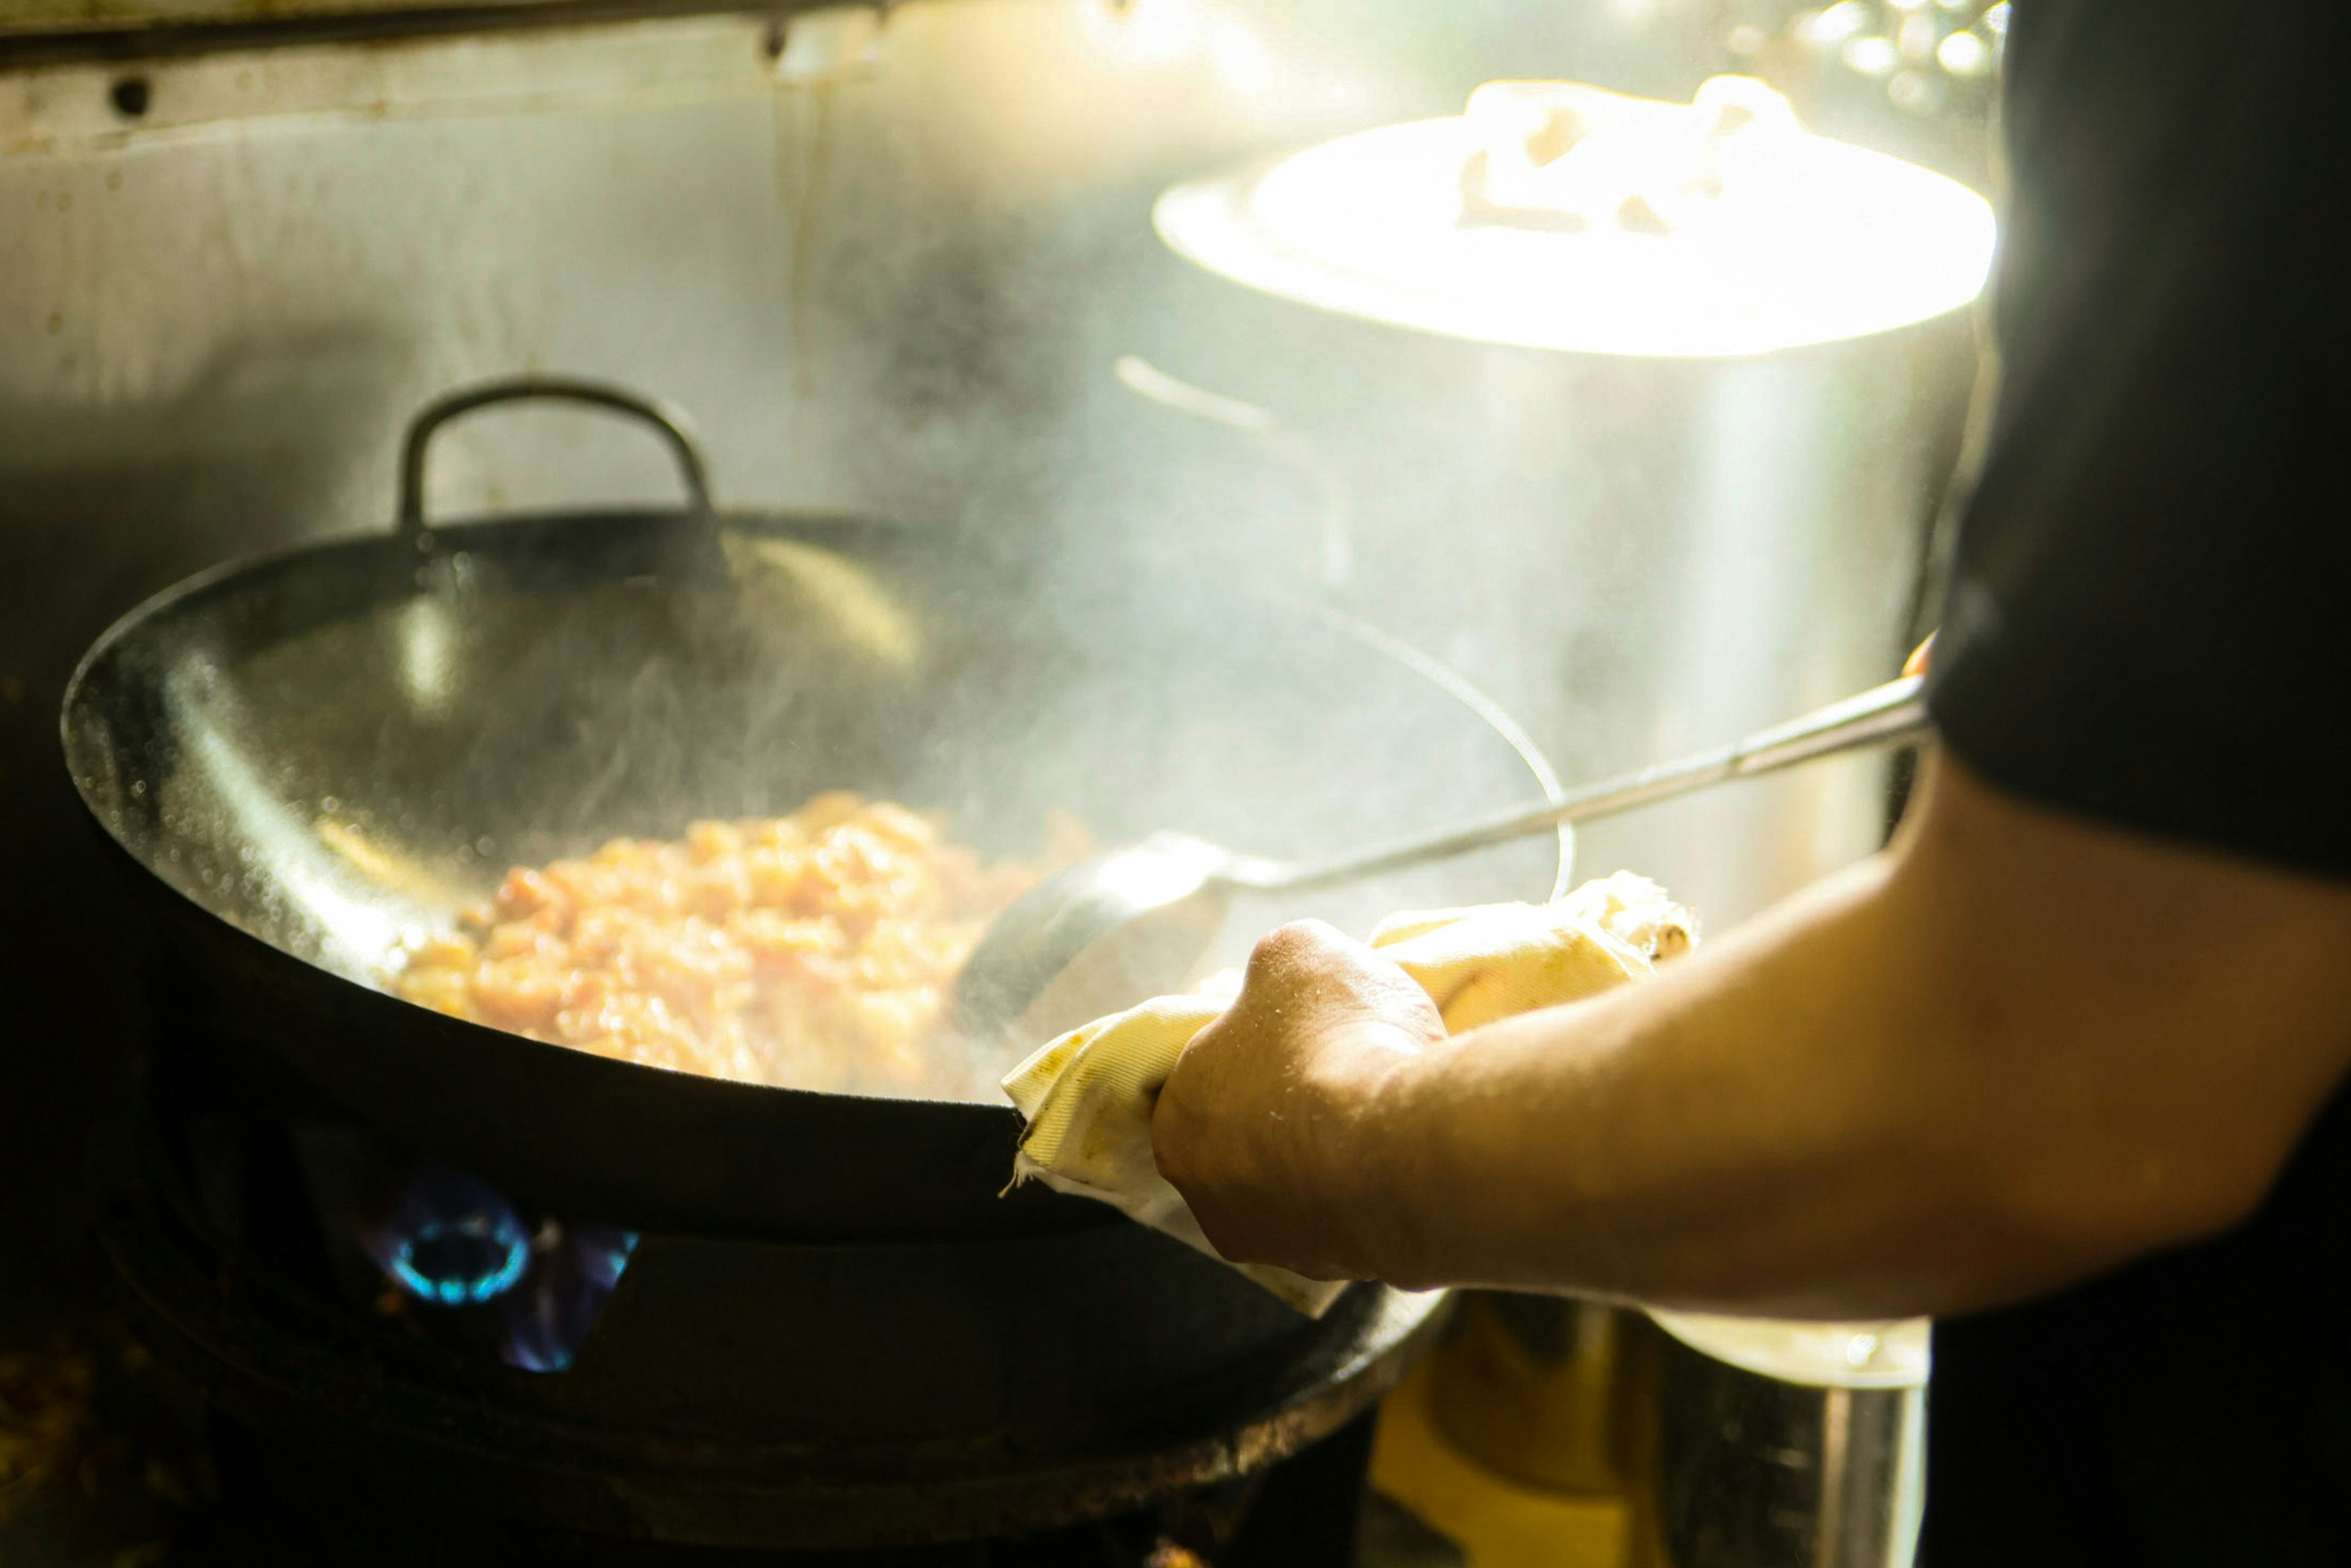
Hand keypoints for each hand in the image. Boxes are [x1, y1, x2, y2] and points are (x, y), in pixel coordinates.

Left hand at [1151, 919, 1445, 1279]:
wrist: (1407, 1145)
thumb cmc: (1335, 1040)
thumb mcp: (1298, 953)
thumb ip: (1274, 965)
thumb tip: (1279, 980)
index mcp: (1176, 1121)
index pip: (1212, 1071)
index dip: (1262, 1041)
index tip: (1308, 1029)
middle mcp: (1208, 1196)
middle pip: (1254, 1130)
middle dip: (1294, 1101)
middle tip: (1347, 1066)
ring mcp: (1276, 1244)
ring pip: (1303, 1178)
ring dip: (1333, 1147)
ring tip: (1382, 1107)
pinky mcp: (1339, 1269)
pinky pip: (1352, 1211)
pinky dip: (1372, 1182)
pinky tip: (1400, 1150)